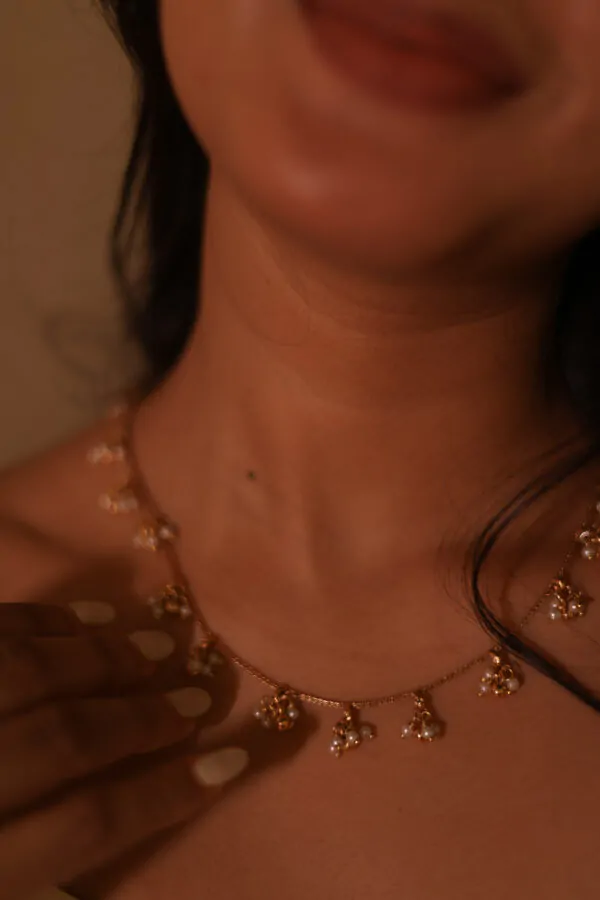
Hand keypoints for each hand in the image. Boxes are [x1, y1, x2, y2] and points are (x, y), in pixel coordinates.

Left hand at [0, 602, 260, 899]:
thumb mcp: (2, 890)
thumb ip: (56, 849)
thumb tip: (150, 798)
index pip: (87, 823)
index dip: (165, 793)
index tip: (231, 762)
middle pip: (67, 738)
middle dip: (143, 716)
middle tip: (198, 698)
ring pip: (28, 673)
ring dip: (104, 658)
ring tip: (159, 648)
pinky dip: (49, 620)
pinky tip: (96, 618)